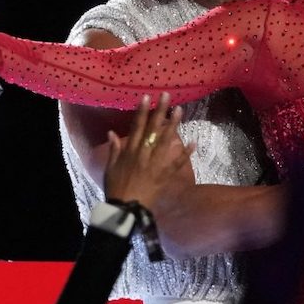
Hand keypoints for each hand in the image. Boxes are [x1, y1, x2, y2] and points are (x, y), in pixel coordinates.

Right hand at [103, 92, 195, 210]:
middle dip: (160, 111)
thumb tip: (111, 133)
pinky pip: (176, 163)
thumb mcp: (110, 168)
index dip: (142, 111)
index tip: (147, 97)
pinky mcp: (164, 175)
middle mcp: (143, 154)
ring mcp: (155, 164)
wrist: (125, 208)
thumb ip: (114, 150)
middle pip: (152, 129)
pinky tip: (194, 143)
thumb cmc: (115, 188)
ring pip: (165, 142)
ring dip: (173, 126)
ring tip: (180, 111)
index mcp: (129, 151)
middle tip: (167, 96)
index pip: (136, 127)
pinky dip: (185, 154)